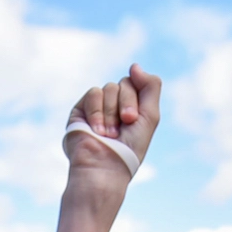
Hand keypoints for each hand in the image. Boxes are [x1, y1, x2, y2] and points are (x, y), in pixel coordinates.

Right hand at [64, 64, 161, 184]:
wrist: (105, 167)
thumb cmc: (129, 148)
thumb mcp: (150, 116)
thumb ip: (151, 86)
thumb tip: (134, 65)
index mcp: (131, 108)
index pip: (136, 83)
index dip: (135, 100)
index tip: (132, 120)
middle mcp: (115, 106)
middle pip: (123, 83)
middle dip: (125, 104)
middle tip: (124, 124)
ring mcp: (97, 108)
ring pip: (108, 88)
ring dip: (111, 113)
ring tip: (108, 134)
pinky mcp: (80, 111)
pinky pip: (93, 94)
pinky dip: (97, 112)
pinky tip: (96, 130)